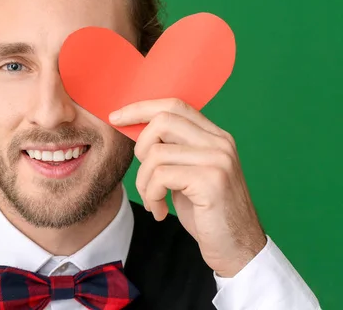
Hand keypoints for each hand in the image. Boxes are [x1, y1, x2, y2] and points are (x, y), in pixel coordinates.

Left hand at [109, 98, 266, 277]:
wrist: (238, 249)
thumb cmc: (207, 212)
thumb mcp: (188, 173)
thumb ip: (172, 149)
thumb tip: (136, 129)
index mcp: (215, 136)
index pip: (174, 105)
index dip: (141, 108)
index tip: (116, 118)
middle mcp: (220, 142)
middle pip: (162, 121)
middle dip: (140, 148)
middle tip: (145, 177)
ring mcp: (218, 160)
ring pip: (155, 153)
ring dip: (143, 182)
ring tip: (153, 200)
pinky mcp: (211, 181)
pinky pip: (160, 176)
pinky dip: (151, 195)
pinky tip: (159, 210)